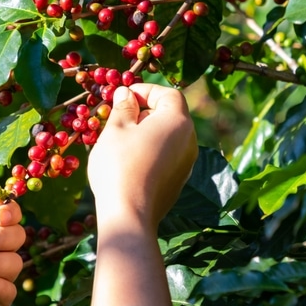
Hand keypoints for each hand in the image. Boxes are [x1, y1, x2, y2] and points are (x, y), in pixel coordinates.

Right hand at [88, 83, 197, 233]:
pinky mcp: (179, 180)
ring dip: (147, 132)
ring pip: (168, 137)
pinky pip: (167, 156)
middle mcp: (189, 141)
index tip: (124, 96)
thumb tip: (126, 94)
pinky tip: (130, 160)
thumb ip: (124, 107)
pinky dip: (151, 151)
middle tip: (119, 117)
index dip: (146, 91)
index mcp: (178, 122)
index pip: (168, 94)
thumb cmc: (120, 165)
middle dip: (145, 111)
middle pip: (170, 115)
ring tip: (121, 139)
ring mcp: (187, 163)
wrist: (129, 214)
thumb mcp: (116, 129)